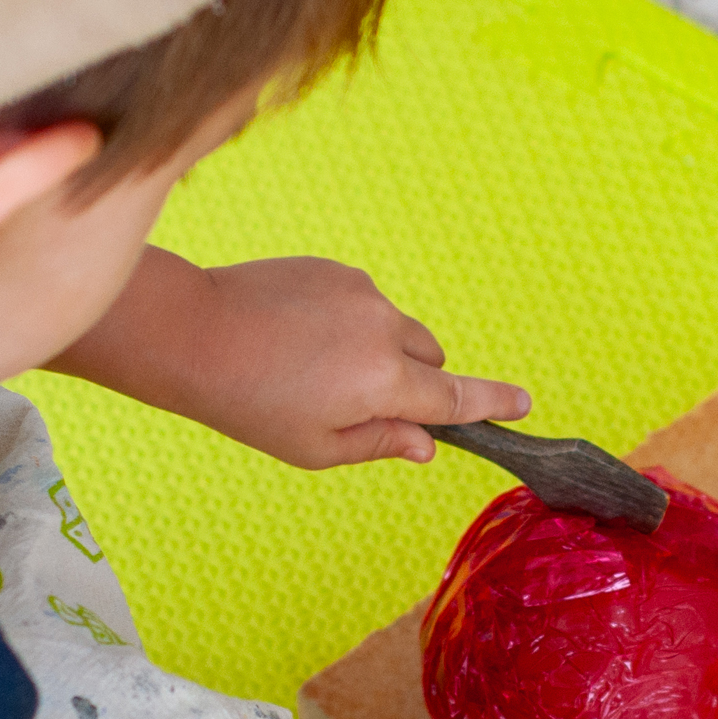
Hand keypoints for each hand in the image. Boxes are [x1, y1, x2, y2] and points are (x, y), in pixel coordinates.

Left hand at [51, 247, 529, 467]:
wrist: (193, 334)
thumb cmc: (249, 403)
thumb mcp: (316, 448)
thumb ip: (381, 444)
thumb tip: (426, 444)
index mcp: (386, 383)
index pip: (457, 397)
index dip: (494, 402)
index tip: (524, 404)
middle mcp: (385, 330)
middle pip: (430, 359)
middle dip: (412, 381)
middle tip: (356, 403)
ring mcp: (362, 293)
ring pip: (396, 329)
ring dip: (378, 350)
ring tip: (313, 367)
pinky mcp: (336, 269)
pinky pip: (363, 302)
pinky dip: (347, 322)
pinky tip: (298, 336)